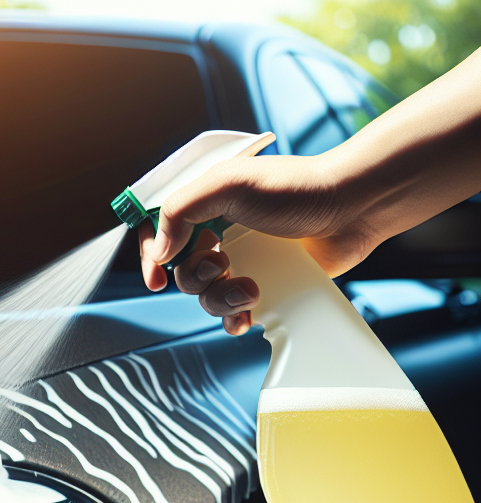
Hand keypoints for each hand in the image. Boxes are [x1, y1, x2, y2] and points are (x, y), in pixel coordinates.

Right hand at [139, 152, 373, 334]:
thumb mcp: (228, 184)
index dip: (151, 257)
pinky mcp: (263, 284)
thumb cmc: (295, 188)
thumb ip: (181, 210)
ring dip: (220, 300)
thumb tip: (159, 252)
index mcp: (205, 206)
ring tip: (249, 289)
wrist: (351, 208)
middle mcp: (219, 234)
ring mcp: (241, 261)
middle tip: (222, 265)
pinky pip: (233, 313)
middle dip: (196, 278)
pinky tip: (249, 314)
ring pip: (206, 297)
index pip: (159, 234)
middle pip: (181, 272)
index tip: (156, 277)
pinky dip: (235, 318)